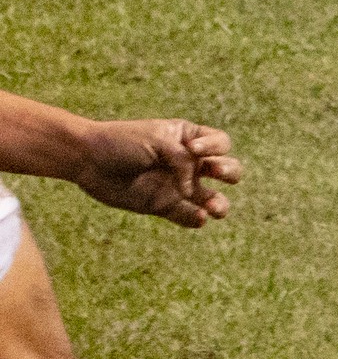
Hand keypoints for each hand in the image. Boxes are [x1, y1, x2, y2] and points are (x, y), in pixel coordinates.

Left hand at [72, 120, 241, 228]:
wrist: (87, 160)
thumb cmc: (121, 142)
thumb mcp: (156, 141)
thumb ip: (182, 161)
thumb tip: (193, 192)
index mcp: (188, 138)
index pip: (220, 143)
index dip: (215, 146)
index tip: (193, 149)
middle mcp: (188, 163)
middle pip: (227, 168)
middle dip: (229, 171)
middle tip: (216, 171)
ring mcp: (178, 186)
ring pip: (213, 198)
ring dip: (219, 203)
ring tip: (215, 208)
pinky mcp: (164, 206)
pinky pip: (189, 216)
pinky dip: (197, 219)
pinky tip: (198, 217)